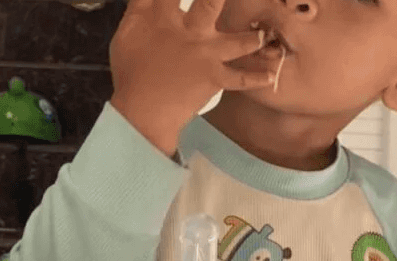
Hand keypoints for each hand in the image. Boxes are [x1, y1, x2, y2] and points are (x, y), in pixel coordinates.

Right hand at [109, 0, 273, 154]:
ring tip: (264, 32)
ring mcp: (204, 54)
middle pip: (209, 3)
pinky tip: (271, 76)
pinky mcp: (214, 77)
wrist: (142, 113)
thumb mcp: (125, 35)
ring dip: (252, 37)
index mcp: (162, 17)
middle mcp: (188, 31)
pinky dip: (256, 78)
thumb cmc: (130, 76)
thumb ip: (139, 9)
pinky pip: (241, 79)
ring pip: (236, 40)